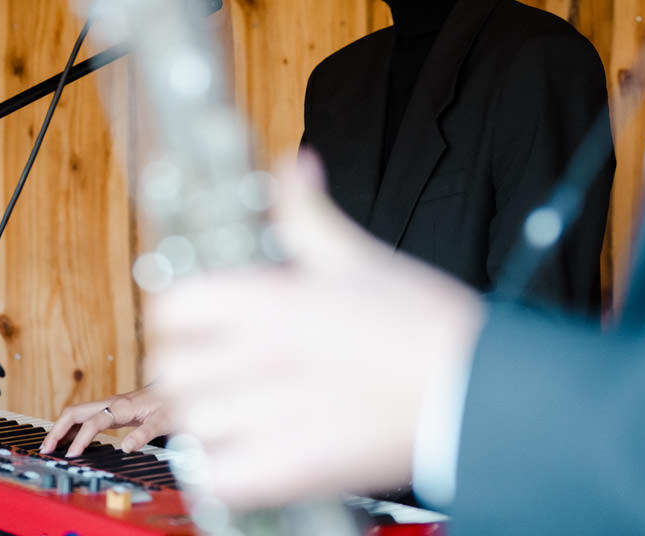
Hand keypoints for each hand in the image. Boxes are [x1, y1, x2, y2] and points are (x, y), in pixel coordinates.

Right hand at [38, 386, 170, 456]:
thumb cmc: (169, 405)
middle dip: (57, 429)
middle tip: (46, 449)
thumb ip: (144, 434)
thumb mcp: (163, 422)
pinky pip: (84, 416)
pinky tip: (67, 440)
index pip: (94, 422)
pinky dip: (71, 427)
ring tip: (50, 447)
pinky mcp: (109, 409)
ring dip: (61, 428)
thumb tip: (125, 448)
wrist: (173, 391)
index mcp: (122, 407)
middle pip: (75, 412)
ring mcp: (108, 405)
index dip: (81, 439)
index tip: (72, 456)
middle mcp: (111, 403)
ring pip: (76, 412)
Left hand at [147, 152, 486, 510]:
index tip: (199, 316)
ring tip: (239, 409)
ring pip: (191, 421)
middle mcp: (263, 358)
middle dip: (188, 364)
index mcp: (273, 301)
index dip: (182, 309)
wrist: (474, 391)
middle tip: (218, 364)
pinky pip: (217, 475)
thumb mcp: (361, 257)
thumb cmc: (426, 327)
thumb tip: (294, 168)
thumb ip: (306, 213)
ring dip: (207, 416)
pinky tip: (250, 449)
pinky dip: (224, 467)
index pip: (175, 303)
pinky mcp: (287, 470)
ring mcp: (271, 417)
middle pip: (170, 366)